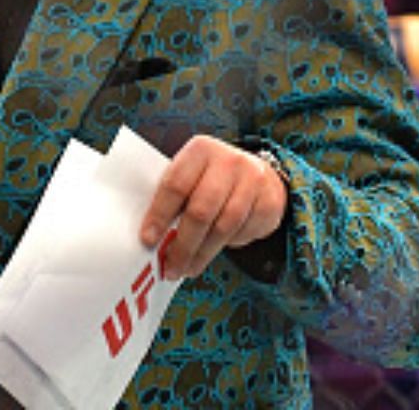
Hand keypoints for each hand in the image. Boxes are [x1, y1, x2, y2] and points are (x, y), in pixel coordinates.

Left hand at [140, 135, 287, 280]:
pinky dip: (228, 246)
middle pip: (201, 211)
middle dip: (183, 245)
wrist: (259, 173)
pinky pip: (244, 233)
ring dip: (202, 254)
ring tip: (187, 268)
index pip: (176, 185)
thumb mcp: (192, 174)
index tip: (148, 240)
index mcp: (200, 150)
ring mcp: (253, 181)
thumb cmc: (212, 178)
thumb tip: (153, 236)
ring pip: (223, 228)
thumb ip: (174, 196)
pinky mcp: (270, 202)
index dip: (160, 215)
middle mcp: (228, 161)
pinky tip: (215, 248)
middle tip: (170, 267)